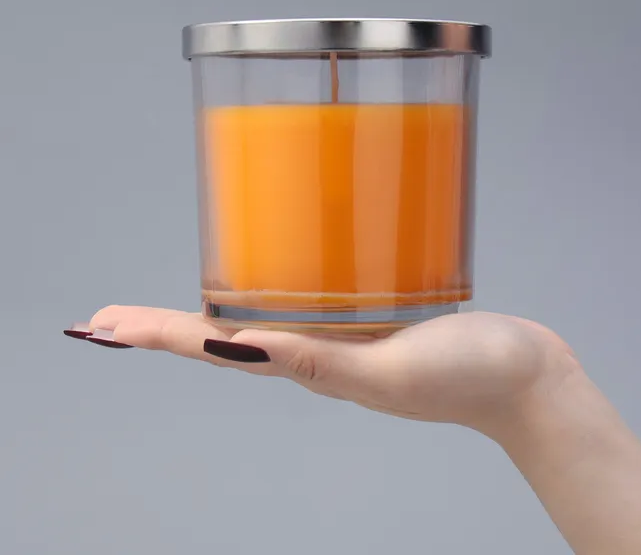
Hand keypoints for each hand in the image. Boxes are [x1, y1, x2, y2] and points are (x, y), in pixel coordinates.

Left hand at [74, 306, 577, 436]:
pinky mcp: (370, 313)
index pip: (215, 349)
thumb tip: (241, 348)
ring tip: (167, 306)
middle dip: (161, 327)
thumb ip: (319, 363)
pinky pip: (304, 297)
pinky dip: (267, 288)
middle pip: (220, 336)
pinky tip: (264, 277)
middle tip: (107, 318)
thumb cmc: (470, 375)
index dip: (155, 336)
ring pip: (256, 317)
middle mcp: (316, 351)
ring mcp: (340, 334)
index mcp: (312, 366)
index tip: (101, 329)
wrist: (525, 376)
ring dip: (204, 311)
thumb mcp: (390, 371)